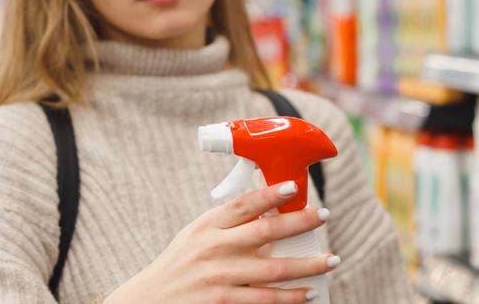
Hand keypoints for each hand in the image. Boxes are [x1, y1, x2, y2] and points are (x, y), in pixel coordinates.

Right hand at [103, 181, 340, 303]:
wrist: (148, 301)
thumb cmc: (178, 267)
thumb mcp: (195, 238)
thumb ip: (225, 226)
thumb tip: (268, 213)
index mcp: (206, 226)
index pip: (243, 204)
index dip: (271, 194)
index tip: (295, 187)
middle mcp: (213, 248)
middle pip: (265, 232)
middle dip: (300, 223)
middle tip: (324, 216)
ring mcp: (218, 276)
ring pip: (273, 270)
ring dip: (308, 265)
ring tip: (331, 261)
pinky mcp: (221, 302)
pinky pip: (265, 299)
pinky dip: (290, 297)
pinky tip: (308, 293)